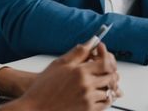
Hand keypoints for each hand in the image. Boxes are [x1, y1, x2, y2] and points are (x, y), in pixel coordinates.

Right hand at [4, 42, 119, 110]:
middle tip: (106, 67)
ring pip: (110, 91)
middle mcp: (86, 86)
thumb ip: (77, 53)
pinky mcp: (87, 110)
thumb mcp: (59, 64)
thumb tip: (90, 43)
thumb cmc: (43, 87)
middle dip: (111, 70)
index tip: (104, 54)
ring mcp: (88, 99)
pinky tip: (101, 92)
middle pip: (111, 76)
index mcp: (80, 72)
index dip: (108, 57)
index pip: (105, 62)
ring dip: (110, 85)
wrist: (36, 107)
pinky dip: (106, 97)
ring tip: (105, 80)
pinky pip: (105, 104)